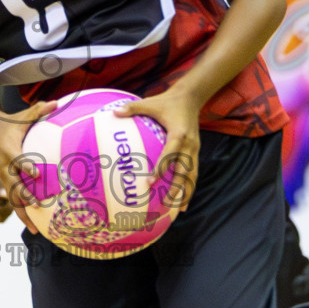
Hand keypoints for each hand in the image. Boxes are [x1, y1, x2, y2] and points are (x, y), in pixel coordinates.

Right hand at [0, 101, 56, 233]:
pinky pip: (13, 200)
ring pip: (11, 198)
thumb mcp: (23, 115)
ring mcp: (4, 176)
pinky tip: (34, 227)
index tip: (37, 173)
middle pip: (13, 184)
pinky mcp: (6, 181)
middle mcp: (5, 166)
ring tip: (34, 230)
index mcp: (10, 150)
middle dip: (23, 195)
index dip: (26, 166)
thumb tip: (57, 102)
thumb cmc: (11, 122)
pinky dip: (21, 213)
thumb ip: (40, 110)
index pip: (18, 159)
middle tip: (36, 204)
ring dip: (21, 214)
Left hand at [116, 86, 201, 213]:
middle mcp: (189, 144)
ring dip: (186, 192)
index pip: (170, 153)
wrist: (191, 97)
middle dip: (177, 188)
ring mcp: (194, 149)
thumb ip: (132, 107)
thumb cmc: (167, 101)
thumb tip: (113, 112)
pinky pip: (194, 172)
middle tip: (166, 203)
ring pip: (192, 175)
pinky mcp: (195, 152)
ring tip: (179, 210)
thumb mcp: (150, 102)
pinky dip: (190, 187)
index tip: (149, 181)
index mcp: (179, 133)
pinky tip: (184, 202)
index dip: (161, 168)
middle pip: (185, 170)